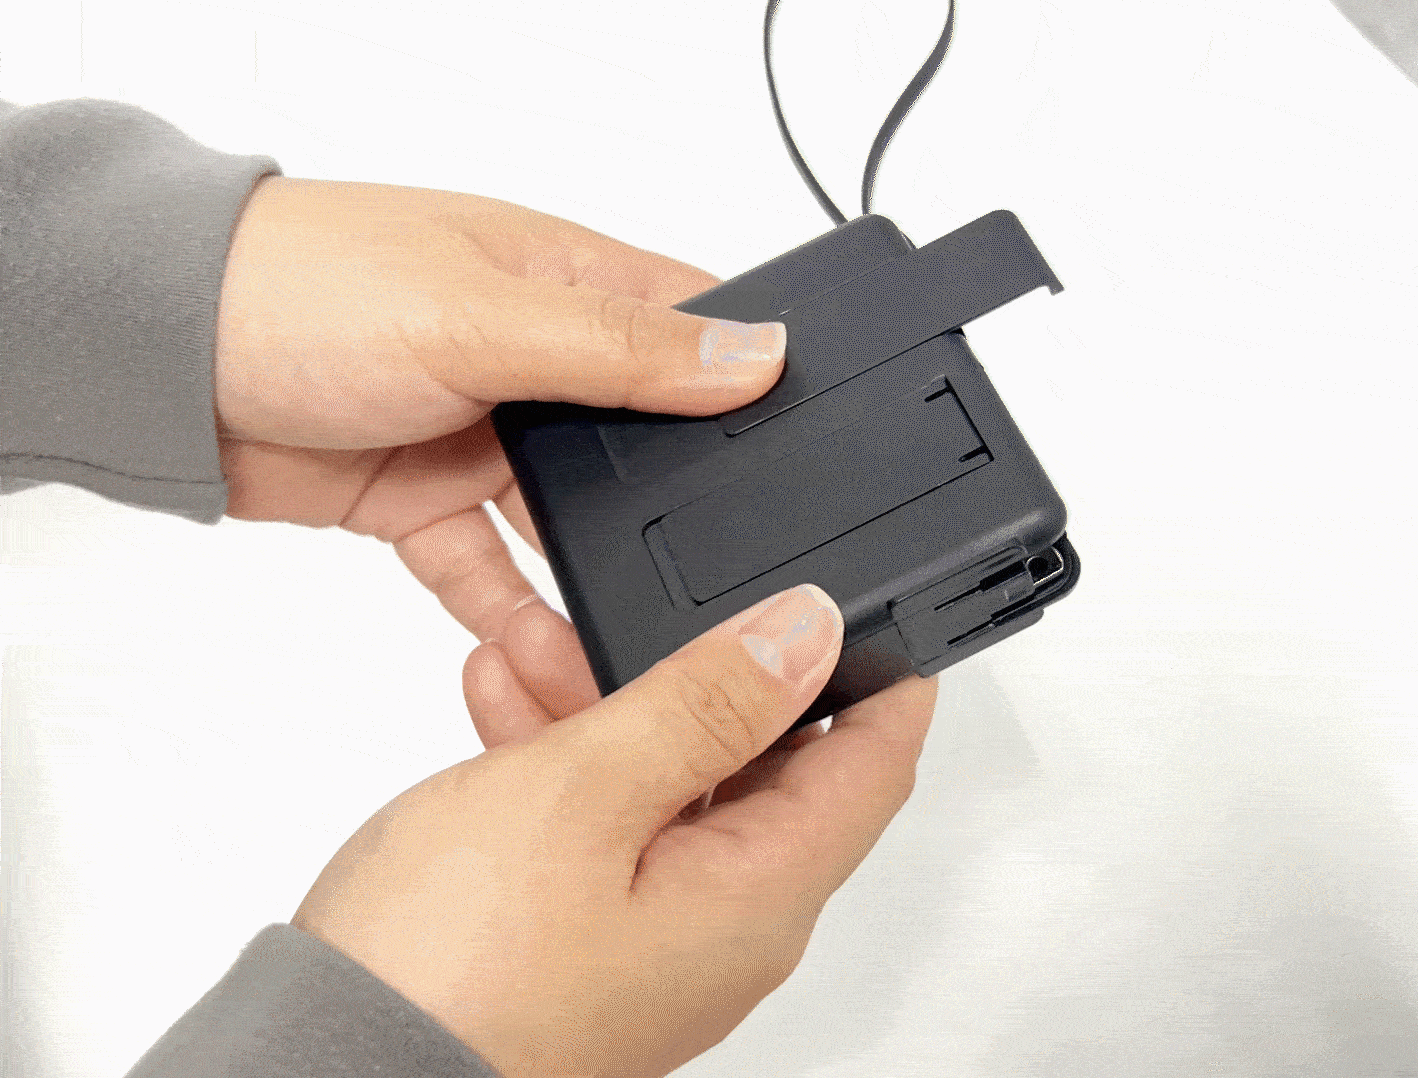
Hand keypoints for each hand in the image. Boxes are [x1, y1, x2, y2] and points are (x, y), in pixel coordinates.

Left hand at [213, 175, 784, 651]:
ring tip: (644, 637)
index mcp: (566, 281)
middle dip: (685, 506)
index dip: (756, 384)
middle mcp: (537, 357)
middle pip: (646, 444)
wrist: (153, 360)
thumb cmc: (299, 288)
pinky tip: (551, 659)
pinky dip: (516, 617)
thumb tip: (757, 356)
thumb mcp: (481, 314)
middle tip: (735, 577)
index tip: (811, 456)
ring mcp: (481, 434)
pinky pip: (492, 573)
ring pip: (572, 524)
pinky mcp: (425, 501)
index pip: (696, 329)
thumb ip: (619, 349)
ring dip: (600, 576)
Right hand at [292, 583, 939, 1077]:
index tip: (871, 599)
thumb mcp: (586, 789)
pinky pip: (604, 831)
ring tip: (532, 640)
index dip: (884, 673)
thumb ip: (704, 702)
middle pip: (766, 768)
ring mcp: (655, 942)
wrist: (321, 1074)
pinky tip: (503, 702)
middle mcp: (727, 929)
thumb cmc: (451, 970)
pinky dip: (565, 762)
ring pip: (668, 788)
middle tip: (647, 599)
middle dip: (707, 669)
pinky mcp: (586, 947)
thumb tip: (806, 634)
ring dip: (613, 702)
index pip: (875, 765)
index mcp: (763, 896)